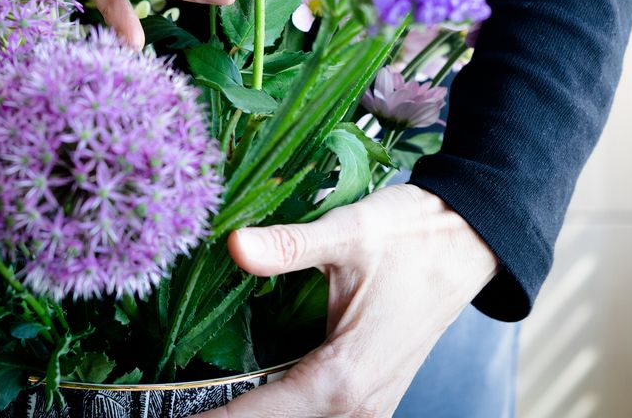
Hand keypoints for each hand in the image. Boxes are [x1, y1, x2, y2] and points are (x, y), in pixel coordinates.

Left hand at [201, 185, 498, 417]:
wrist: (471, 240)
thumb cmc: (415, 236)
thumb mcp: (348, 232)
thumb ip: (288, 244)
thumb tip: (233, 246)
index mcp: (344, 376)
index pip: (258, 416)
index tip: (160, 413)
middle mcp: (357, 405)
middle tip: (172, 405)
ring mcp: (367, 406)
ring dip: (251, 414)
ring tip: (198, 404)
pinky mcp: (369, 397)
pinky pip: (314, 416)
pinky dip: (278, 410)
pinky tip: (243, 397)